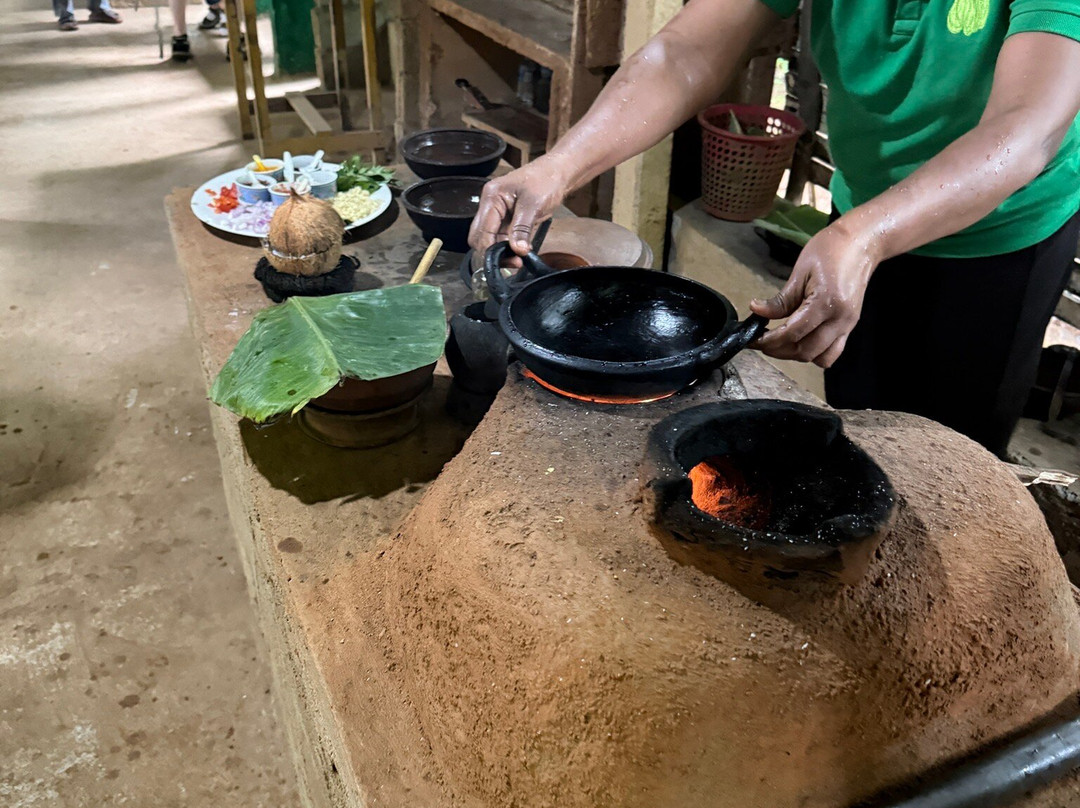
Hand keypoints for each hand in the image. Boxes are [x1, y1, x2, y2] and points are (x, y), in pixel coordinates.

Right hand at [468, 156, 572, 255]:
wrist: (558, 172)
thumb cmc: (545, 179)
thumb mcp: (534, 204)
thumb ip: (522, 229)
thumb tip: (517, 250)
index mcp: (492, 197)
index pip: (482, 230)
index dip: (489, 249)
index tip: (503, 262)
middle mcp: (491, 205)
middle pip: (480, 237)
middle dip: (492, 253)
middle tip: (513, 263)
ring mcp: (499, 213)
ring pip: (491, 240)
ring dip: (502, 252)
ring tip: (519, 260)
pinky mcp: (508, 220)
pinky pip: (503, 238)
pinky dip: (509, 248)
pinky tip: (521, 252)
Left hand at [750, 220, 878, 367]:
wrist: (862, 243)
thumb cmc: (831, 250)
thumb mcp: (800, 272)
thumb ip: (780, 299)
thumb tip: (756, 311)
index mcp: (825, 302)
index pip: (793, 333)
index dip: (770, 340)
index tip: (753, 339)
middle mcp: (840, 319)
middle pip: (806, 351)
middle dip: (779, 351)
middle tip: (762, 342)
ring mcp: (848, 324)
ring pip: (820, 357)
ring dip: (797, 355)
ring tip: (779, 343)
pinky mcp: (850, 325)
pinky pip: (833, 352)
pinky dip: (815, 354)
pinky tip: (800, 341)